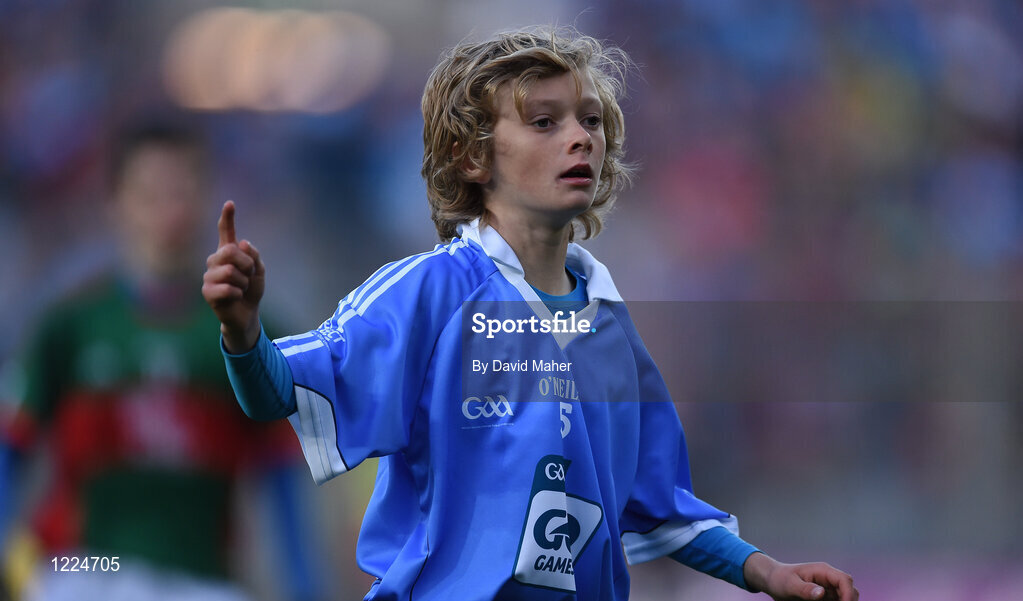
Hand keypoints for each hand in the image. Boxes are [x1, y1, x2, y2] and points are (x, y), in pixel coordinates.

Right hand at [202, 201, 264, 352]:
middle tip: (248, 276)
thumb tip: (241, 243)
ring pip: (230, 271)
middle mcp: (215, 260)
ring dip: (244, 282)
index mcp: (227, 253)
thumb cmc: (250, 290)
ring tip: (241, 289)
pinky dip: (238, 293)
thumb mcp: (259, 271)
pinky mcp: (207, 291)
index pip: (225, 232)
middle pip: (230, 251)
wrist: (246, 313)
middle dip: (246, 264)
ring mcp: (209, 276)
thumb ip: (253, 256)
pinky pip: (228, 288)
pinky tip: (235, 298)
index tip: (230, 203)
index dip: (227, 218)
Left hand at [743, 552, 857, 600]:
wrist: (773, 581)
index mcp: (823, 571)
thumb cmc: (779, 579)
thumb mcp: (789, 584)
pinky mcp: (825, 598)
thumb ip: (805, 589)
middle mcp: (828, 579)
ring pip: (844, 599)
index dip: (848, 594)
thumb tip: (822, 593)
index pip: (845, 580)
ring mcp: (828, 589)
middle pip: (850, 591)